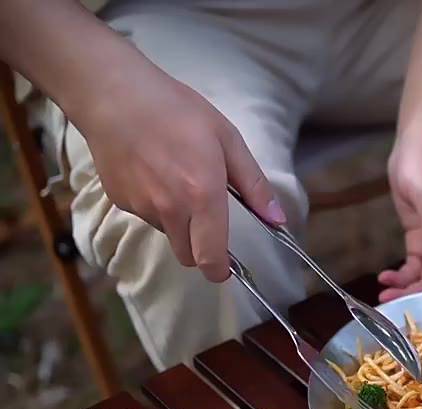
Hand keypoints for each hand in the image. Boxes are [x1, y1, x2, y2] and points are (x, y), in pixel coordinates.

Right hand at [75, 61, 283, 280]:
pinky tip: (153, 173)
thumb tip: (277, 220)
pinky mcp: (120, 200)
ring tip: (177, 182)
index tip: (227, 269)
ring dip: (178, 223)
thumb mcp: (228, 140)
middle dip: (201, 250)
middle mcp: (170, 209)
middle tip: (207, 222)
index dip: (220, 271)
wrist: (113, 94)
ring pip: (167, 233)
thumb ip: (253, 185)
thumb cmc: (177, 111)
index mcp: (202, 196)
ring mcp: (141, 207)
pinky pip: (145, 215)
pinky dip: (154, 205)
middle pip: (188, 256)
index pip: (210, 258)